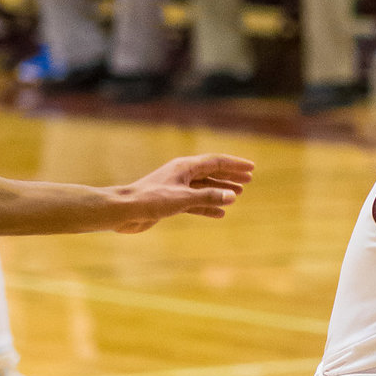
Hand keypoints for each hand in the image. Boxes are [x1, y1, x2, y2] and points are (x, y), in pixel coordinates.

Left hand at [113, 154, 254, 232]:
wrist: (124, 211)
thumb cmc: (150, 200)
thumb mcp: (183, 199)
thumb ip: (209, 197)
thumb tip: (232, 195)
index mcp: (185, 167)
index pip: (216, 161)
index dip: (235, 164)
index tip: (251, 168)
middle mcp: (182, 174)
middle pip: (212, 172)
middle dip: (231, 176)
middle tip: (248, 180)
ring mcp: (176, 188)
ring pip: (205, 187)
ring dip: (221, 190)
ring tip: (238, 195)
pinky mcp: (171, 202)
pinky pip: (195, 202)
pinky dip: (208, 206)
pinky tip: (220, 213)